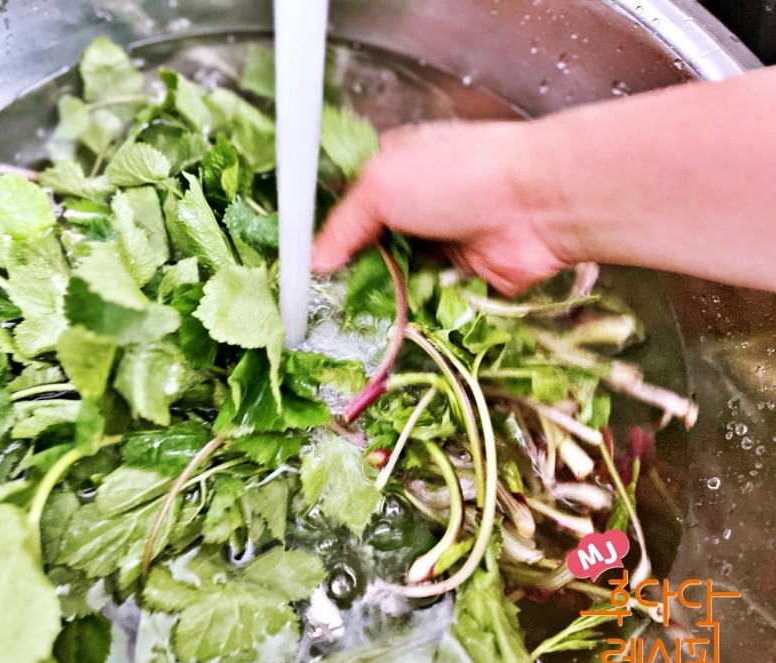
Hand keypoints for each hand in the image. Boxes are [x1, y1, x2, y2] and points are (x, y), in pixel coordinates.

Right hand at [311, 121, 571, 295]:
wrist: (538, 205)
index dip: (320, 232)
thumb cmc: (460, 175)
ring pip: (389, 279)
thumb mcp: (382, 184)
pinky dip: (408, 311)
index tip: (293, 264)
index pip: (342, 205)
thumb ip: (341, 224)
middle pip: (362, 247)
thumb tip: (315, 261)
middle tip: (315, 299)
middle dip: (344, 272)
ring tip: (344, 317)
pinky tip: (385, 323)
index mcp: (389, 170)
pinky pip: (420, 302)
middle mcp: (411, 207)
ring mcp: (434, 244)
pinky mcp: (455, 279)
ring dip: (375, 295)